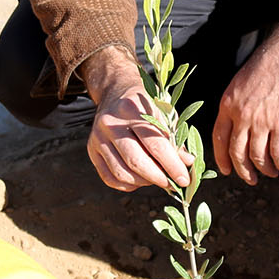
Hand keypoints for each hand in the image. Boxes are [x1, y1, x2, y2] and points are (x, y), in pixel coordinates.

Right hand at [82, 47, 191, 192]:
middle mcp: (111, 123)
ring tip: (158, 179)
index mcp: (132, 109)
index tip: (184, 180)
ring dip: (144, 183)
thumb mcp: (164, 113)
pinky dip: (128, 185)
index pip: (155, 144)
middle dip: (159, 178)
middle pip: (136, 161)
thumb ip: (175, 139)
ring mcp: (98, 137)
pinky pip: (110, 178)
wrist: (116, 92)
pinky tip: (140, 180)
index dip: (172, 166)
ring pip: (122, 173)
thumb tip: (187, 165)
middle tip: (174, 185)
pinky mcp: (92, 150)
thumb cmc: (146, 105)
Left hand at [212, 21, 278, 185]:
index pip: (219, 138)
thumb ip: (237, 107)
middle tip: (250, 179)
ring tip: (271, 174)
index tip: (226, 169)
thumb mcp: (240, 84)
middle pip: (238, 152)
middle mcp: (242, 116)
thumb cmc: (267, 66)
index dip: (222, 157)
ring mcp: (261, 122)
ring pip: (258, 156)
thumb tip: (241, 128)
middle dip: (244, 170)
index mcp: (228, 105)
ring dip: (265, 169)